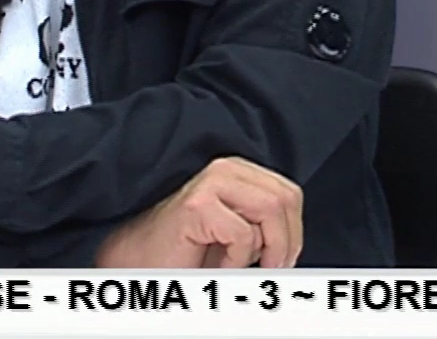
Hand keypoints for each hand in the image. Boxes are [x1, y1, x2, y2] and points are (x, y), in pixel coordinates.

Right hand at [94, 157, 303, 268]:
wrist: (139, 263)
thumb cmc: (187, 253)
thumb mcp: (237, 234)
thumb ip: (265, 225)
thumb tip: (297, 243)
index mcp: (238, 172)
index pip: (289, 193)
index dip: (293, 232)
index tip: (280, 260)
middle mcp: (225, 169)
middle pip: (285, 199)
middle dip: (285, 242)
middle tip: (268, 268)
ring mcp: (210, 183)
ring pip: (271, 211)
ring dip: (264, 250)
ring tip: (240, 266)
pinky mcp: (198, 205)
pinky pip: (243, 234)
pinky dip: (236, 261)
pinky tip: (215, 264)